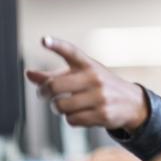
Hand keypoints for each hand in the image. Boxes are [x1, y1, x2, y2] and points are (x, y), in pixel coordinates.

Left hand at [25, 36, 148, 131]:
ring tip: (69, 105)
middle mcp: (95, 78)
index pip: (71, 51)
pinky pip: (72, 120)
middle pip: (54, 86)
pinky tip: (82, 114)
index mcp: (88, 65)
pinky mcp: (102, 114)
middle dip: (44, 93)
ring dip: (59, 108)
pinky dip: (72, 119)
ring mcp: (99, 96)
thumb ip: (54, 75)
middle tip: (45, 95)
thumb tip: (29, 74)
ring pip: (61, 106)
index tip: (43, 40)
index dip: (56, 45)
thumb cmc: (99, 86)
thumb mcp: (81, 76)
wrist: (132, 102)